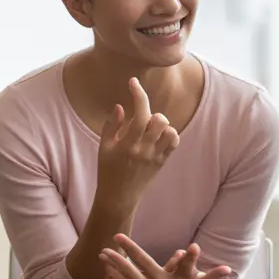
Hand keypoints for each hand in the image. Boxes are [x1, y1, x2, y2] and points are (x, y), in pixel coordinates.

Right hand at [96, 78, 179, 207]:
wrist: (118, 197)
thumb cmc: (108, 170)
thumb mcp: (104, 147)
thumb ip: (111, 125)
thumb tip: (120, 106)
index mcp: (127, 144)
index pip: (138, 113)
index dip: (138, 94)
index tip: (133, 82)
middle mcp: (144, 149)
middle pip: (159, 119)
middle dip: (151, 113)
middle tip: (142, 120)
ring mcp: (155, 156)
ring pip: (170, 130)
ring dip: (162, 124)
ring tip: (150, 130)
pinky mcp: (162, 162)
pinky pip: (174, 142)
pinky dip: (170, 135)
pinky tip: (158, 137)